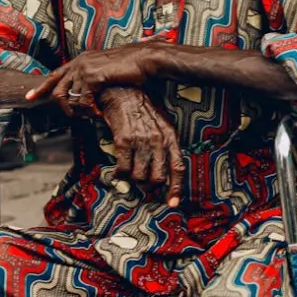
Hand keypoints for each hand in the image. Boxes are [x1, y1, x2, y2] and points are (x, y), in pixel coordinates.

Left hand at [25, 44, 157, 110]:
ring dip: (78, 110)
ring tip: (89, 116)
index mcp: (81, 59)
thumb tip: (90, 90)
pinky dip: (89, 110)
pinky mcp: (92, 77)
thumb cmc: (130, 65)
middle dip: (60, 104)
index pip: (55, 74)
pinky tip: (97, 114)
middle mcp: (79, 63)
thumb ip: (94, 76)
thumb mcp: (106, 69)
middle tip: (69, 115)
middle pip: (56, 86)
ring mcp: (84, 69)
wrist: (143, 59)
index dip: (42, 87)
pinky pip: (83, 100)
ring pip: (69, 96)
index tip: (30, 97)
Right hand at [98, 87, 183, 206]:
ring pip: (139, 176)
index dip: (175, 188)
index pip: (177, 167)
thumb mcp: (161, 124)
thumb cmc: (142, 109)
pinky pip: (123, 169)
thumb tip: (162, 170)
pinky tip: (118, 172)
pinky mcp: (123, 141)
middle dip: (149, 185)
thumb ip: (164, 145)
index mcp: (170, 136)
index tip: (172, 203)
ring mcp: (140, 141)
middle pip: (157, 177)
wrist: (122, 92)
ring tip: (130, 173)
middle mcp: (158, 140)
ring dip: (134, 180)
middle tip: (143, 183)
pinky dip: (120, 175)